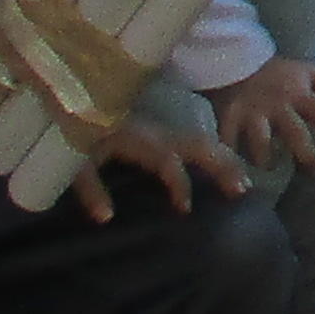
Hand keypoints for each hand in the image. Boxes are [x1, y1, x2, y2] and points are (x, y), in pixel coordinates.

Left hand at [74, 111, 253, 218]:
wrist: (72, 94)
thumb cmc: (70, 128)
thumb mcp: (72, 160)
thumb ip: (89, 188)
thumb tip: (107, 218)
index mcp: (136, 138)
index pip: (166, 160)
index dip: (179, 184)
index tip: (185, 210)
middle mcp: (156, 131)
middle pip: (198, 144)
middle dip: (222, 165)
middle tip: (242, 191)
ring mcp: (163, 129)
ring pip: (203, 140)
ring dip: (225, 159)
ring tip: (244, 184)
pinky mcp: (162, 130)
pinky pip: (197, 139)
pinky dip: (216, 153)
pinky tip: (227, 169)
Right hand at [207, 53, 314, 172]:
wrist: (237, 60)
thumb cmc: (276, 72)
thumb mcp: (305, 71)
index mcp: (299, 92)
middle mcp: (278, 104)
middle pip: (295, 133)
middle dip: (305, 155)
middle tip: (312, 170)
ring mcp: (253, 112)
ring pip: (261, 141)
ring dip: (266, 159)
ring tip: (270, 168)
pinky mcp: (230, 117)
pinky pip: (229, 141)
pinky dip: (233, 155)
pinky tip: (238, 168)